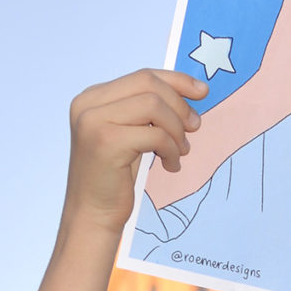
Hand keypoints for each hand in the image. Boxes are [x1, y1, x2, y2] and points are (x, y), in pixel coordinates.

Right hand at [62, 68, 207, 235]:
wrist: (93, 215)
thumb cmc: (115, 177)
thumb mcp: (130, 133)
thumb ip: (147, 109)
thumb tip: (190, 89)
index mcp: (92, 98)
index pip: (142, 76)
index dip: (176, 80)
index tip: (202, 91)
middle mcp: (88, 105)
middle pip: (149, 85)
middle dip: (179, 105)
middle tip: (194, 128)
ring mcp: (93, 122)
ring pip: (154, 106)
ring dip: (176, 130)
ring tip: (180, 151)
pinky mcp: (106, 142)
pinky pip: (155, 134)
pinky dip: (171, 150)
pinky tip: (171, 166)